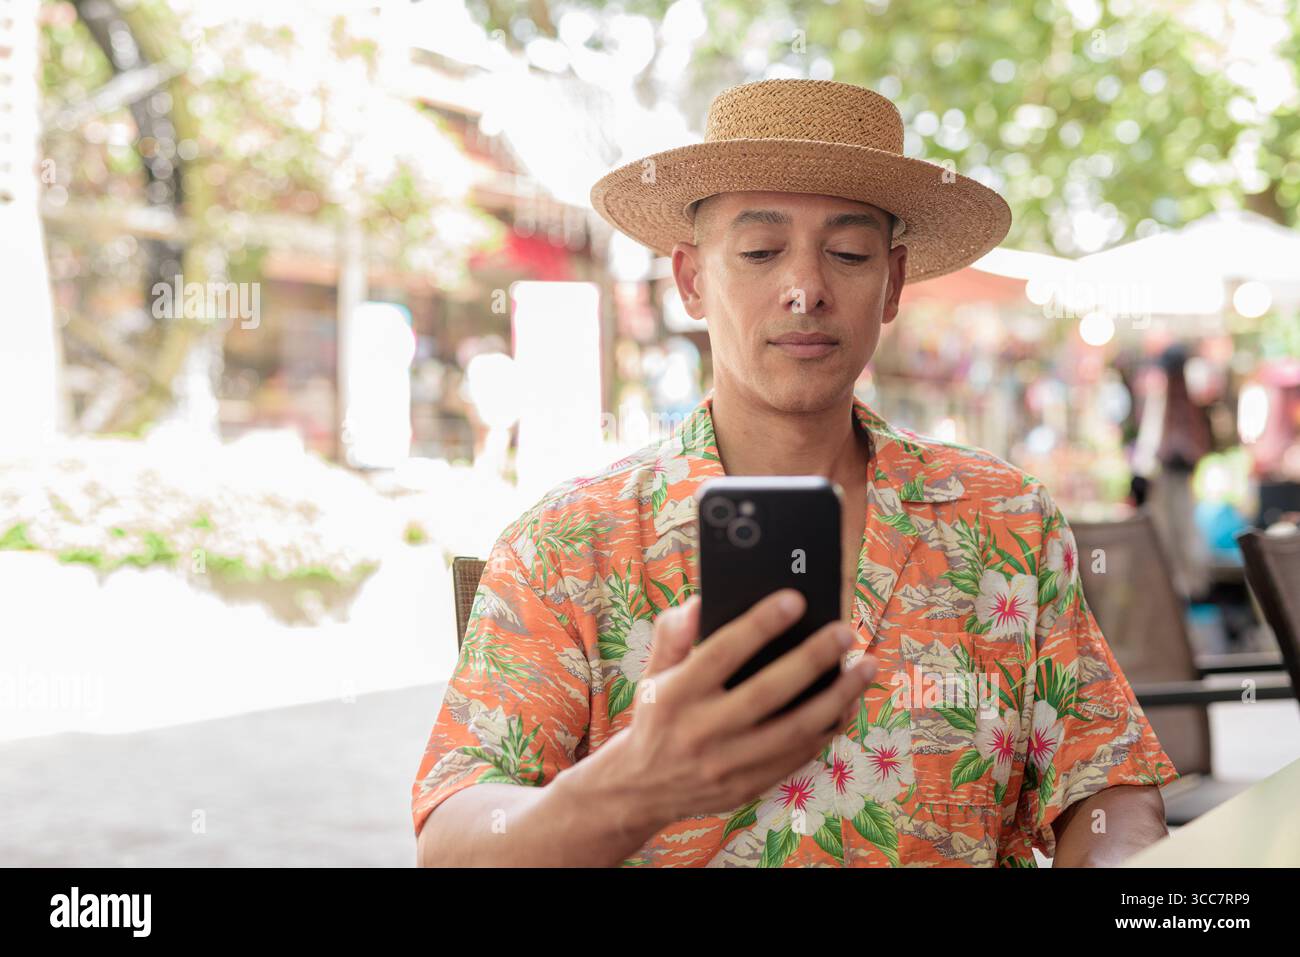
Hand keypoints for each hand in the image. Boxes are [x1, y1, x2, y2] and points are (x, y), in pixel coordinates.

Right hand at [596, 588, 876, 830]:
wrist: (641, 788)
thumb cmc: (657, 714)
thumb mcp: (652, 671)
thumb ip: (673, 633)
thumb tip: (703, 600)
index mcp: (675, 694)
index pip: (721, 653)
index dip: (758, 625)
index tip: (795, 598)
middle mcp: (700, 731)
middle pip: (767, 693)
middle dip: (812, 660)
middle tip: (845, 631)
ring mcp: (726, 764)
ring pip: (794, 730)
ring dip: (837, 698)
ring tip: (865, 667)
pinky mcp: (746, 787)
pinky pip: (797, 756)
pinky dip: (827, 730)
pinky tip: (848, 704)